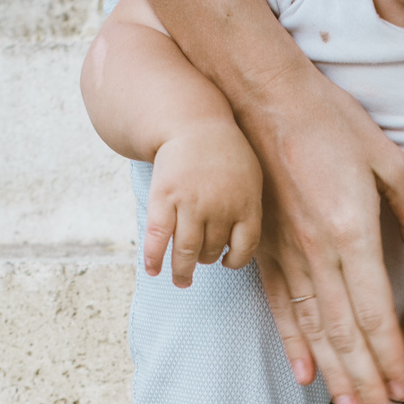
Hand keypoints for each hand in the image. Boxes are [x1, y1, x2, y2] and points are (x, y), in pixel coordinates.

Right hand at [144, 121, 263, 286]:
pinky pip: (159, 237)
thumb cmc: (224, 154)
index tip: (227, 263)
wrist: (193, 123)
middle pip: (212, 250)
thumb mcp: (250, 177)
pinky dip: (154, 257)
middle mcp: (219, 207)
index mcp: (245, 204)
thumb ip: (249, 209)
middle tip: (198, 264)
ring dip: (182, 270)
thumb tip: (238, 247)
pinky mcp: (164, 199)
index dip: (235, 261)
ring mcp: (190, 204)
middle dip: (205, 260)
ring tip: (181, 280)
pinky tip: (153, 271)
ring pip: (187, 251)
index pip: (245, 248)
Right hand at [237, 64, 403, 403]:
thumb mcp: (388, 160)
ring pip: (314, 330)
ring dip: (335, 376)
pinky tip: (305, 375)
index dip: (392, 356)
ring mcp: (286, 255)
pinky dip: (295, 344)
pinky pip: (281, 308)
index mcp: (351, 232)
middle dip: (367, 382)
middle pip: (345, 334)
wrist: (261, 99)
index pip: (375, 311)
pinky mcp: (265, 251)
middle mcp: (317, 254)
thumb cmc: (330, 123)